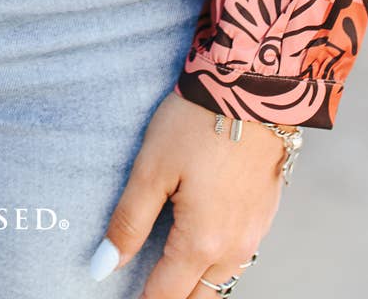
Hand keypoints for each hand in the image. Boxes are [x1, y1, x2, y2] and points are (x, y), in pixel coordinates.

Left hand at [90, 92, 285, 296]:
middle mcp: (234, 249)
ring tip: (165, 275)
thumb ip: (128, 222)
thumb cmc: (196, 123)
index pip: (165, 296)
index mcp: (202, 242)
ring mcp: (254, 235)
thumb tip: (103, 267)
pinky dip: (214, 265)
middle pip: (197, 298)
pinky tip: (197, 248)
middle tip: (143, 291)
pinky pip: (238, 258)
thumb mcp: (151, 168)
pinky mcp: (264, 216)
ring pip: (220, 281)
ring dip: (194, 286)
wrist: (253, 90)